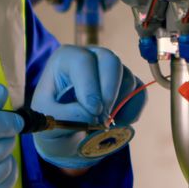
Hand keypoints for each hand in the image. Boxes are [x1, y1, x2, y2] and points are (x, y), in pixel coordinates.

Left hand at [31, 46, 146, 169]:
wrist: (66, 131)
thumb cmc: (53, 118)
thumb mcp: (49, 118)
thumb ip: (66, 115)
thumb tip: (93, 114)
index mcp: (67, 58)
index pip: (83, 62)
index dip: (90, 86)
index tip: (93, 111)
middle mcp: (92, 57)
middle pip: (111, 60)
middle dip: (110, 92)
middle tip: (104, 118)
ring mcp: (112, 69)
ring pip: (127, 78)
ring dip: (119, 105)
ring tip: (103, 124)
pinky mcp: (127, 83)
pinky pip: (139, 92)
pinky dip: (133, 111)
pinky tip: (119, 123)